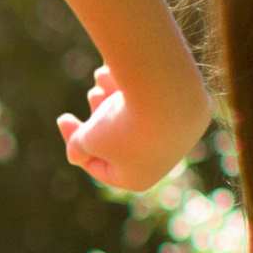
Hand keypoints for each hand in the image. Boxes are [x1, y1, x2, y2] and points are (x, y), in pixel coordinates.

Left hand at [53, 62, 198, 191]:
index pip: (99, 164)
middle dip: (100, 114)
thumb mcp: (89, 137)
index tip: (63, 118)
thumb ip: (79, 146)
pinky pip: (156, 101)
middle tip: (91, 94)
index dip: (76, 142)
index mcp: (137, 179)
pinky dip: (134, 87)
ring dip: (113, 96)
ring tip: (101, 78)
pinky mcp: (189, 111)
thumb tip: (76, 154)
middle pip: (120, 139)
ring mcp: (179, 136)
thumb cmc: (122, 124)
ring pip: (136, 115)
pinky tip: (117, 72)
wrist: (168, 94)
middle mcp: (161, 160)